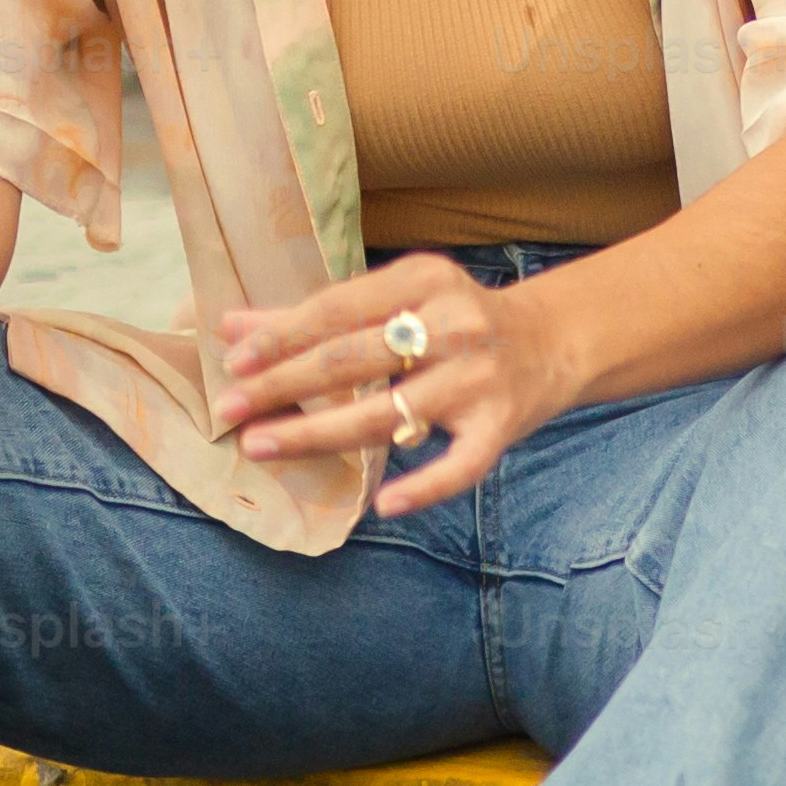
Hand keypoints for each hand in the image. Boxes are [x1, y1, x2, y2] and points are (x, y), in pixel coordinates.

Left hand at [216, 252, 572, 519]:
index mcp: (424, 281)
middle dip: (284, 385)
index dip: (283, 336)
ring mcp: (479, 379)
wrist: (557, 341)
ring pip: (389, 412)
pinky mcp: (501, 426)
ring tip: (262, 445)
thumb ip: (315, 316)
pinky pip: (461, 465)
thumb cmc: (456, 320)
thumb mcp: (397, 301)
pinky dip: (426, 486)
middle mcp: (455, 325)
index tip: (234, 362)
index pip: (339, 309)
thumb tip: (230, 328)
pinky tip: (383, 505)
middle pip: (355, 359)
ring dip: (320, 433)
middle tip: (229, 410)